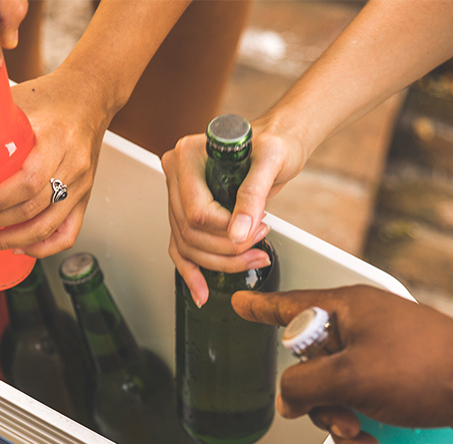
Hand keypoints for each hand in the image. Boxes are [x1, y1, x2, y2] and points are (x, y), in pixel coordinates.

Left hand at [0, 69, 110, 256]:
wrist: (90, 96)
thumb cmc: (51, 97)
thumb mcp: (15, 101)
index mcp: (57, 139)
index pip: (29, 181)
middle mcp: (73, 166)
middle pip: (33, 209)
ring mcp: (81, 185)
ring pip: (46, 226)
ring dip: (10, 240)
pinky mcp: (85, 196)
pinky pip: (67, 232)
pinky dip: (42, 246)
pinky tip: (19, 248)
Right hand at [163, 119, 306, 306]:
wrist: (277, 142)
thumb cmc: (274, 142)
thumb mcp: (270, 162)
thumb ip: (252, 196)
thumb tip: (239, 233)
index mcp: (187, 156)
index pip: (196, 211)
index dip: (226, 230)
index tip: (256, 229)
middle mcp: (176, 174)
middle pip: (190, 231)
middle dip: (227, 248)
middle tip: (259, 243)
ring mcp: (178, 194)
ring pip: (187, 244)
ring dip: (220, 261)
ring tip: (253, 257)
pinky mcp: (186, 211)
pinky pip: (181, 248)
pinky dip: (192, 272)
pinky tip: (201, 292)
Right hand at [232, 285, 452, 443]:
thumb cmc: (425, 368)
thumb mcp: (350, 377)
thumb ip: (304, 387)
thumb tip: (289, 400)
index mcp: (347, 309)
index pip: (290, 306)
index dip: (261, 309)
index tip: (239, 302)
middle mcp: (363, 327)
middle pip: (311, 366)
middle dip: (320, 405)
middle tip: (341, 421)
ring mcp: (381, 355)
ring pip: (337, 394)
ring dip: (342, 425)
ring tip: (363, 442)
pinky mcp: (399, 382)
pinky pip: (364, 407)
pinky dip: (364, 431)